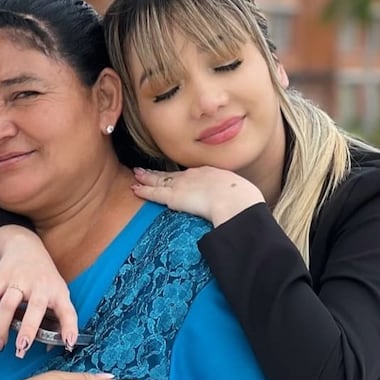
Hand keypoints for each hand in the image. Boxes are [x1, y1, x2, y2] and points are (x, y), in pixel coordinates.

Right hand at [0, 230, 77, 356]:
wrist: (25, 247)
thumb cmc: (44, 277)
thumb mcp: (58, 294)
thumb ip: (58, 319)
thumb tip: (53, 345)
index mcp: (57, 292)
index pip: (67, 311)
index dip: (69, 328)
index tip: (68, 343)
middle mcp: (39, 286)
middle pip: (34, 308)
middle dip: (27, 330)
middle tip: (21, 348)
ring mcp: (18, 281)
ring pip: (7, 305)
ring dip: (1, 327)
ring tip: (0, 344)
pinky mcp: (0, 279)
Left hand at [131, 166, 263, 226]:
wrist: (235, 201)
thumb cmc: (243, 201)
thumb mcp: (240, 194)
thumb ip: (234, 199)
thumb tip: (239, 210)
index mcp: (212, 174)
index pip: (192, 174)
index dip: (181, 176)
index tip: (175, 175)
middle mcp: (195, 175)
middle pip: (173, 174)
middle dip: (160, 172)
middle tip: (147, 169)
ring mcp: (183, 185)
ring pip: (160, 180)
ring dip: (147, 178)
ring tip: (136, 175)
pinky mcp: (174, 196)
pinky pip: (154, 192)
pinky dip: (144, 191)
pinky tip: (135, 189)